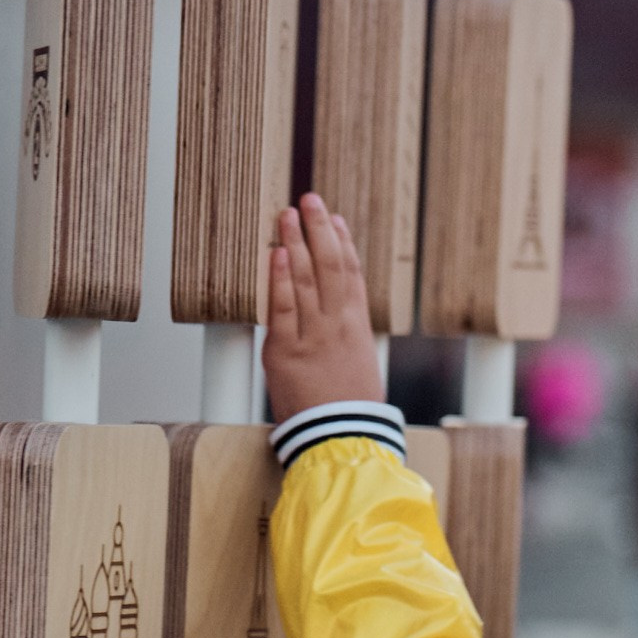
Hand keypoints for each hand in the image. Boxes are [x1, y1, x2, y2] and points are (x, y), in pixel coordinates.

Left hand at [262, 194, 383, 419]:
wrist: (342, 438)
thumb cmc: (350, 409)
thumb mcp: (360, 365)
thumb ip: (347, 335)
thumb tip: (338, 315)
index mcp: (357, 327)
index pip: (351, 274)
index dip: (342, 243)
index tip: (334, 219)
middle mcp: (337, 325)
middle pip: (330, 266)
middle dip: (319, 229)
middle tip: (309, 199)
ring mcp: (312, 336)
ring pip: (306, 279)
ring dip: (296, 242)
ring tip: (287, 214)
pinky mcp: (285, 351)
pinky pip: (282, 307)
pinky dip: (280, 278)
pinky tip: (277, 252)